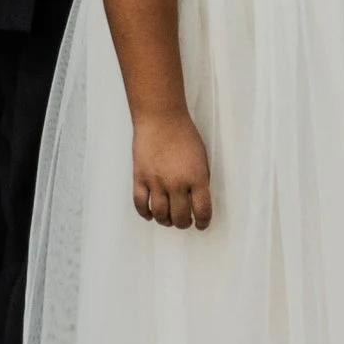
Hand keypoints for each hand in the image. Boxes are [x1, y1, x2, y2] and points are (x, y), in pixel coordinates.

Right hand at [131, 109, 212, 229]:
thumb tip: (197, 200)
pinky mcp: (140, 178)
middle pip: (180, 217)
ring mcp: (156, 182)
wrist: (161, 118)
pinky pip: (140, 204)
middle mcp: (176, 183)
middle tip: (185, 222)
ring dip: (166, 221)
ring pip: (160, 215)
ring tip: (169, 219)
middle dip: (184, 223)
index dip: (203, 222)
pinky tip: (151, 214)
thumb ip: (200, 180)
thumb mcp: (202, 157)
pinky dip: (146, 213)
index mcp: (196, 177)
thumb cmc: (184, 134)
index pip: (202, 210)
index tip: (201, 224)